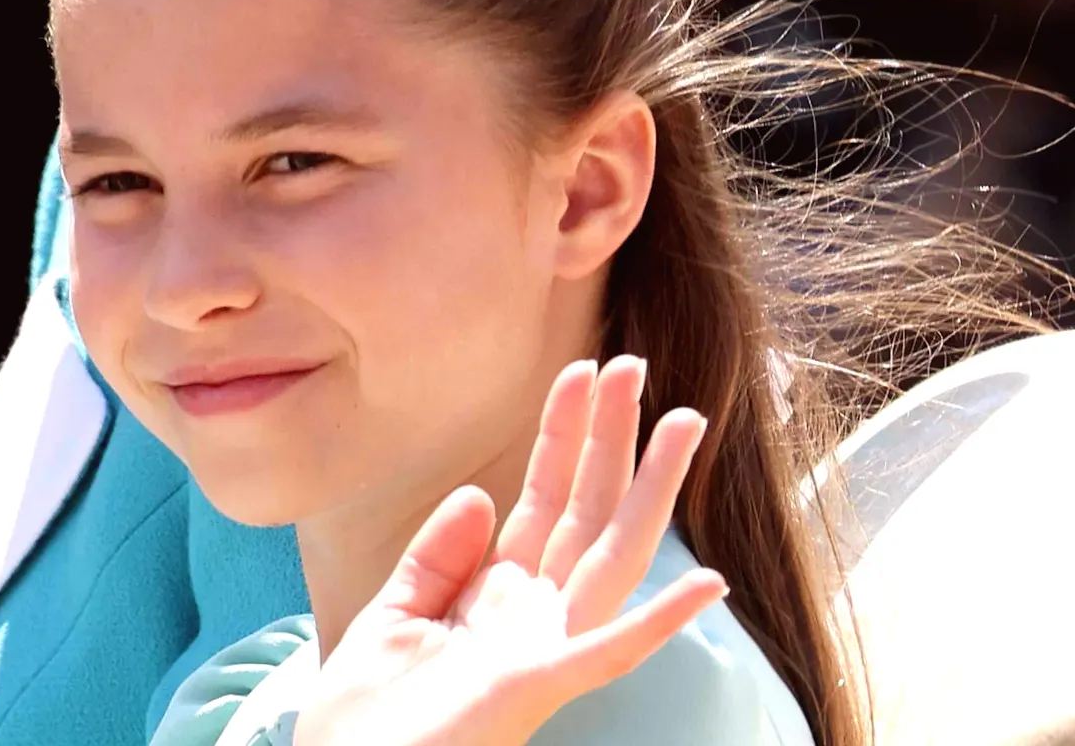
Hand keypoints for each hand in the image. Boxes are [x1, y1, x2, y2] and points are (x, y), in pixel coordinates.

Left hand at [297, 357, 721, 745]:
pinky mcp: (535, 687)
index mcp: (494, 599)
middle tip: (635, 365)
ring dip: (650, 490)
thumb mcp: (390, 619)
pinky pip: (609, 651)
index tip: (582, 371)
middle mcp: (530, 618)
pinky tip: (708, 585)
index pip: (543, 498)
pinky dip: (662, 621)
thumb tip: (479, 492)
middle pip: (584, 510)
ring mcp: (540, 651)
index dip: (564, 434)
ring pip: (611, 555)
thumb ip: (435, 557)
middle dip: (609, 438)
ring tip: (683, 423)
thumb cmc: (366, 725)